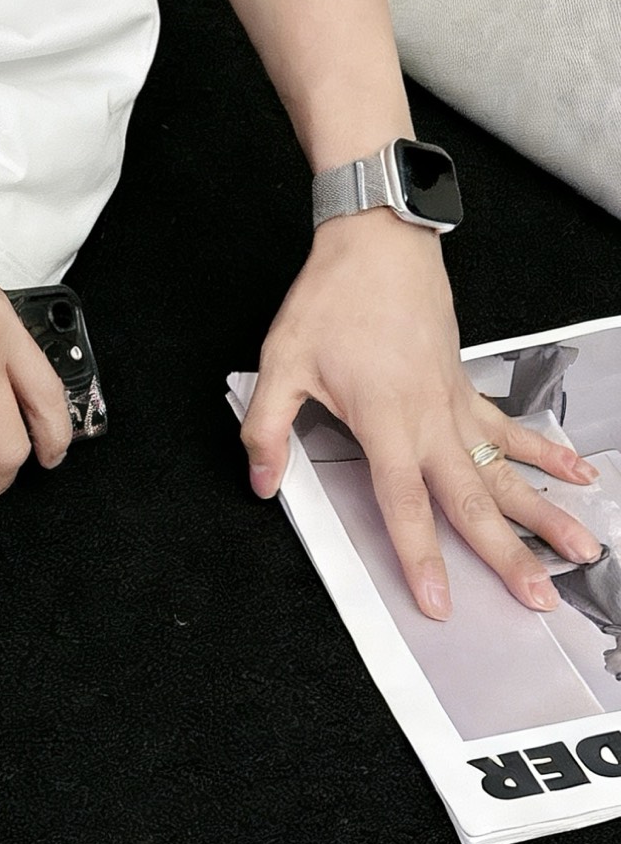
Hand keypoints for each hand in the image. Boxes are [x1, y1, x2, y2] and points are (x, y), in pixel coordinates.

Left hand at [240, 207, 604, 619]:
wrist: (376, 242)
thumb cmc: (333, 298)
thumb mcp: (280, 362)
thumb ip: (266, 428)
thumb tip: (261, 481)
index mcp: (385, 420)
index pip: (404, 503)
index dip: (420, 555)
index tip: (438, 600)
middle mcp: (430, 418)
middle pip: (474, 499)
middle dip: (508, 554)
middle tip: (538, 598)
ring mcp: (455, 402)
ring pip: (506, 468)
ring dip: (545, 511)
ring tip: (582, 548)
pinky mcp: (466, 385)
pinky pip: (511, 427)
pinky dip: (546, 451)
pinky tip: (577, 473)